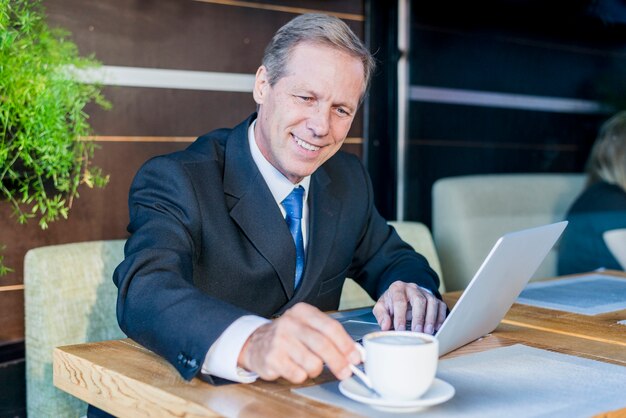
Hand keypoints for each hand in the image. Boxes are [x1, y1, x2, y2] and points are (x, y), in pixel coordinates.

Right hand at [237, 303, 360, 382]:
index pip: (331, 327)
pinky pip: (298, 375)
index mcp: (302, 312)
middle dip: (339, 362)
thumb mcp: (307, 325)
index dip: (346, 344)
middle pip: (323, 345)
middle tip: (346, 371)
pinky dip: (301, 375)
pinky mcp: (272, 359)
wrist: (256, 342)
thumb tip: (354, 353)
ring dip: (317, 370)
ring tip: (310, 364)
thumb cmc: (289, 335)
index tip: (356, 357)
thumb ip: (330, 335)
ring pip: (312, 363)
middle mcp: (290, 323)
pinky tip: (294, 367)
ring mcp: (279, 341)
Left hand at [373, 281, 446, 334]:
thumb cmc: (391, 303)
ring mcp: (424, 292)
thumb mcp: (381, 307)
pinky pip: (440, 305)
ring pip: (432, 302)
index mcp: (397, 288)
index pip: (399, 301)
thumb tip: (385, 326)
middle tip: (417, 332)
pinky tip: (437, 327)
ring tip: (428, 331)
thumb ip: (381, 316)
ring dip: (431, 318)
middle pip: (419, 300)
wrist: (401, 295)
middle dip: (418, 317)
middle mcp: (412, 288)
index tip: (400, 330)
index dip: (400, 317)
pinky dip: (440, 317)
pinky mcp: (434, 298)